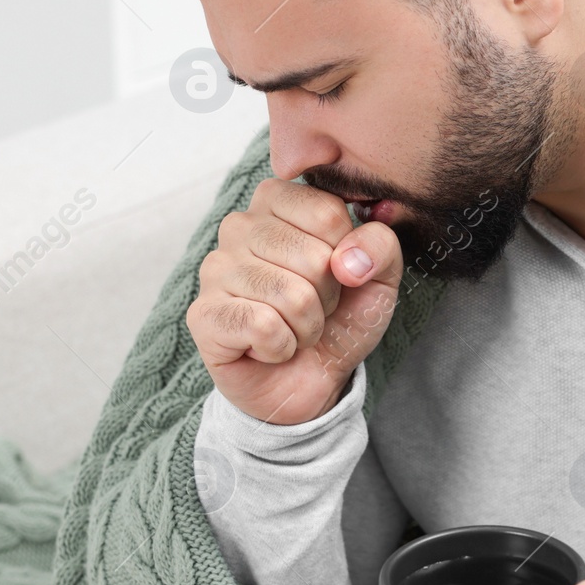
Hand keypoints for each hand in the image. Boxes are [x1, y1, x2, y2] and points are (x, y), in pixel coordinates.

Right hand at [186, 177, 402, 424]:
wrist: (310, 382)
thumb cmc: (337, 319)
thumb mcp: (376, 279)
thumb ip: (380, 247)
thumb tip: (350, 258)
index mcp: (277, 202)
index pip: (328, 214)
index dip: (346, 257)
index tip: (334, 275)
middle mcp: (239, 225)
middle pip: (313, 257)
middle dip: (326, 297)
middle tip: (311, 309)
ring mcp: (215, 268)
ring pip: (291, 295)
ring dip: (306, 326)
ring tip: (291, 328)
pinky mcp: (203, 313)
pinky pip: (264, 326)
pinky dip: (281, 347)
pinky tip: (268, 346)